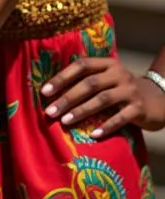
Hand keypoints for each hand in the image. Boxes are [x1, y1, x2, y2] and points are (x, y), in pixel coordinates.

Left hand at [41, 57, 164, 137]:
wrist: (157, 100)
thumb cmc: (121, 89)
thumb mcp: (106, 78)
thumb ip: (87, 79)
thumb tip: (53, 91)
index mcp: (107, 63)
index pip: (81, 65)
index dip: (62, 77)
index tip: (44, 91)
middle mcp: (118, 73)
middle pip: (88, 84)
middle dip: (67, 98)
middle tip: (50, 111)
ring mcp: (130, 91)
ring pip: (102, 100)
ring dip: (81, 111)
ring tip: (65, 121)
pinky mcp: (139, 109)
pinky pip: (120, 118)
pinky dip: (106, 126)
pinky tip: (93, 135)